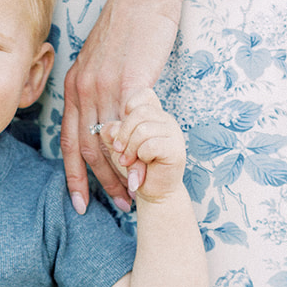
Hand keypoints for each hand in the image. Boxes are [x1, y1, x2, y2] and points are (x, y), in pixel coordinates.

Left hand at [61, 0, 181, 213]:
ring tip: (133, 197)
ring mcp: (106, 86)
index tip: (78, 202)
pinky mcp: (130, 82)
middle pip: (87, 149)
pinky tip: (145, 172)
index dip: (73, 175)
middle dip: (97, 185)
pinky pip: (129, 129)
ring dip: (119, 177)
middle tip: (114, 209)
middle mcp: (83, 89)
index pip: (69, 140)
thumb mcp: (102, 57)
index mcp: (75, 85)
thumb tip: (105, 112)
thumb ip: (98, 85)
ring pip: (108, 144)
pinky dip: (135, 155)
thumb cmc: (130, 22)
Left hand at [99, 89, 186, 203]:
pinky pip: (150, 145)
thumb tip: (111, 127)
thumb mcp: (118, 146)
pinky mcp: (176, 149)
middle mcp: (166, 120)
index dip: (129, 108)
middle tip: (120, 151)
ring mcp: (174, 133)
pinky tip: (144, 163)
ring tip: (129, 161)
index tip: (124, 129)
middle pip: (139, 112)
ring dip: (131, 149)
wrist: (153, 192)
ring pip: (143, 129)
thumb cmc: (135, 166)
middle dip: (123, 134)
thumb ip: (112, 132)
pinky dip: (141, 156)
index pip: (144, 94)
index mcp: (154, 114)